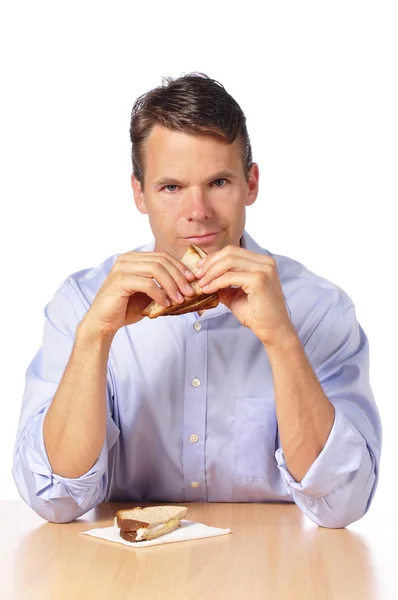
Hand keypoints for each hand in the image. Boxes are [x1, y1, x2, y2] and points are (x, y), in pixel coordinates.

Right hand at [79, 251, 195, 339]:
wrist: (103, 322)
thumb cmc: (125, 308)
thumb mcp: (148, 293)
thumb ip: (162, 285)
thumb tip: (187, 284)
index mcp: (134, 258)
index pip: (162, 256)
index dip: (179, 267)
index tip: (192, 280)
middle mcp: (127, 259)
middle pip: (161, 261)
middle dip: (179, 276)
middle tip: (189, 291)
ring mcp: (122, 268)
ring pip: (156, 269)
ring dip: (171, 285)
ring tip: (179, 299)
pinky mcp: (120, 281)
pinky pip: (147, 284)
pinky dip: (160, 294)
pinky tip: (166, 304)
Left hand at [195, 245, 295, 345]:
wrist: (273, 330)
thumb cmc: (257, 314)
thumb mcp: (235, 295)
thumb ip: (223, 284)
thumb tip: (204, 278)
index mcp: (262, 262)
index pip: (233, 251)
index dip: (214, 258)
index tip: (200, 268)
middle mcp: (265, 262)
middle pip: (230, 252)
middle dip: (210, 263)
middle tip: (197, 275)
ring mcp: (264, 269)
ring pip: (228, 261)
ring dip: (211, 272)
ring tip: (201, 284)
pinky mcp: (259, 280)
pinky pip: (229, 277)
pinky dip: (216, 282)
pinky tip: (208, 290)